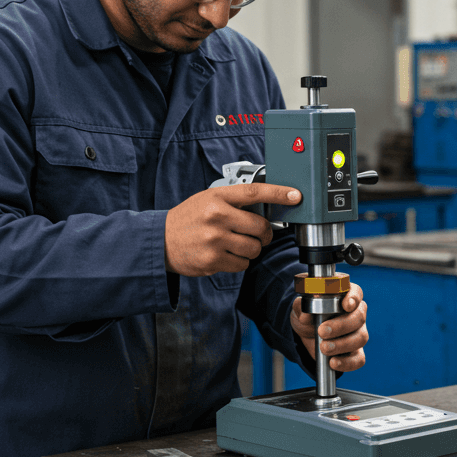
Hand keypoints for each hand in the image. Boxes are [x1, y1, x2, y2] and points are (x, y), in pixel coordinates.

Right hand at [164, 184, 300, 275]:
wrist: (160, 240)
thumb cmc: (188, 218)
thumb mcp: (208, 199)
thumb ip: (234, 201)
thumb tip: (266, 206)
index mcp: (217, 198)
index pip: (254, 192)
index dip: (278, 193)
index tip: (296, 195)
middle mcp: (216, 217)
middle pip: (260, 227)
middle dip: (263, 233)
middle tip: (257, 233)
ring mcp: (215, 240)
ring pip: (254, 249)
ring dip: (251, 249)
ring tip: (235, 244)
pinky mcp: (213, 261)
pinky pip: (242, 264)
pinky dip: (239, 262)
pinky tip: (225, 254)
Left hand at [291, 283, 367, 372]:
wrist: (307, 336)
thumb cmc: (308, 316)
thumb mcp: (300, 309)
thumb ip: (301, 308)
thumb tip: (305, 315)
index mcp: (345, 297)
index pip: (356, 292)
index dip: (353, 298)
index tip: (346, 305)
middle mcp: (356, 314)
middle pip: (359, 317)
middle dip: (341, 325)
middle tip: (322, 331)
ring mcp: (358, 333)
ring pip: (361, 338)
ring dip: (342, 344)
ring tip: (324, 348)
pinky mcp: (355, 352)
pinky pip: (359, 359)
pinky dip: (347, 362)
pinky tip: (333, 362)